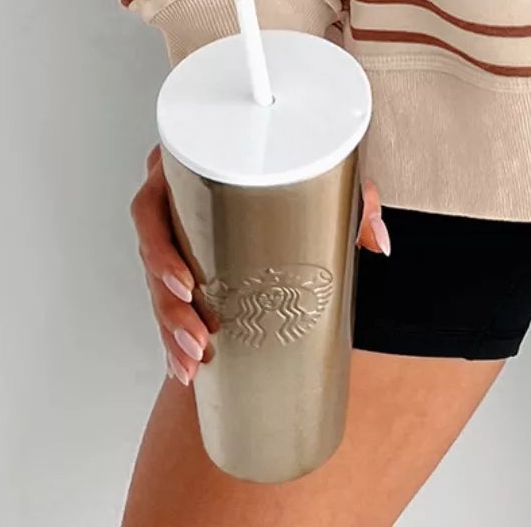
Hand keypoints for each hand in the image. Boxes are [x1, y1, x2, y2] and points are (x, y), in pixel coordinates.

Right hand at [131, 144, 390, 387]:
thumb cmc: (293, 163)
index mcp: (189, 167)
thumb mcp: (324, 174)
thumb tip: (377, 242)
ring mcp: (176, 234)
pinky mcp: (184, 263)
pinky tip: (186, 367)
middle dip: (171, 309)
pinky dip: (174, 337)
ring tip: (193, 361)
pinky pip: (167, 301)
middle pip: (153, 258)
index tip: (186, 284)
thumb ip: (356, 201)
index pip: (153, 205)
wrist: (288, 162)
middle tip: (199, 339)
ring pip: (157, 286)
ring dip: (171, 330)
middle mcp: (175, 200)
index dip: (161, 250)